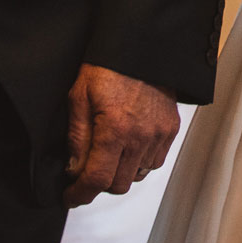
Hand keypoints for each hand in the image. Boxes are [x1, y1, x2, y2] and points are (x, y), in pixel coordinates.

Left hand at [62, 63, 179, 205]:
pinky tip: (129, 146)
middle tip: (87, 170)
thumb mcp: (79, 97)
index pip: (96, 179)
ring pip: (137, 176)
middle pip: (118, 184)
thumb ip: (76, 138)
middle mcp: (140, 137)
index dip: (79, 194)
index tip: (71, 197)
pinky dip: (139, 162)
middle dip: (99, 183)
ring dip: (121, 173)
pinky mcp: (171, 130)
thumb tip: (74, 170)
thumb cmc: (108, 66)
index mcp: (114, 129)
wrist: (142, 46)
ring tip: (110, 154)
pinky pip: (154, 162)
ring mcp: (159, 134)